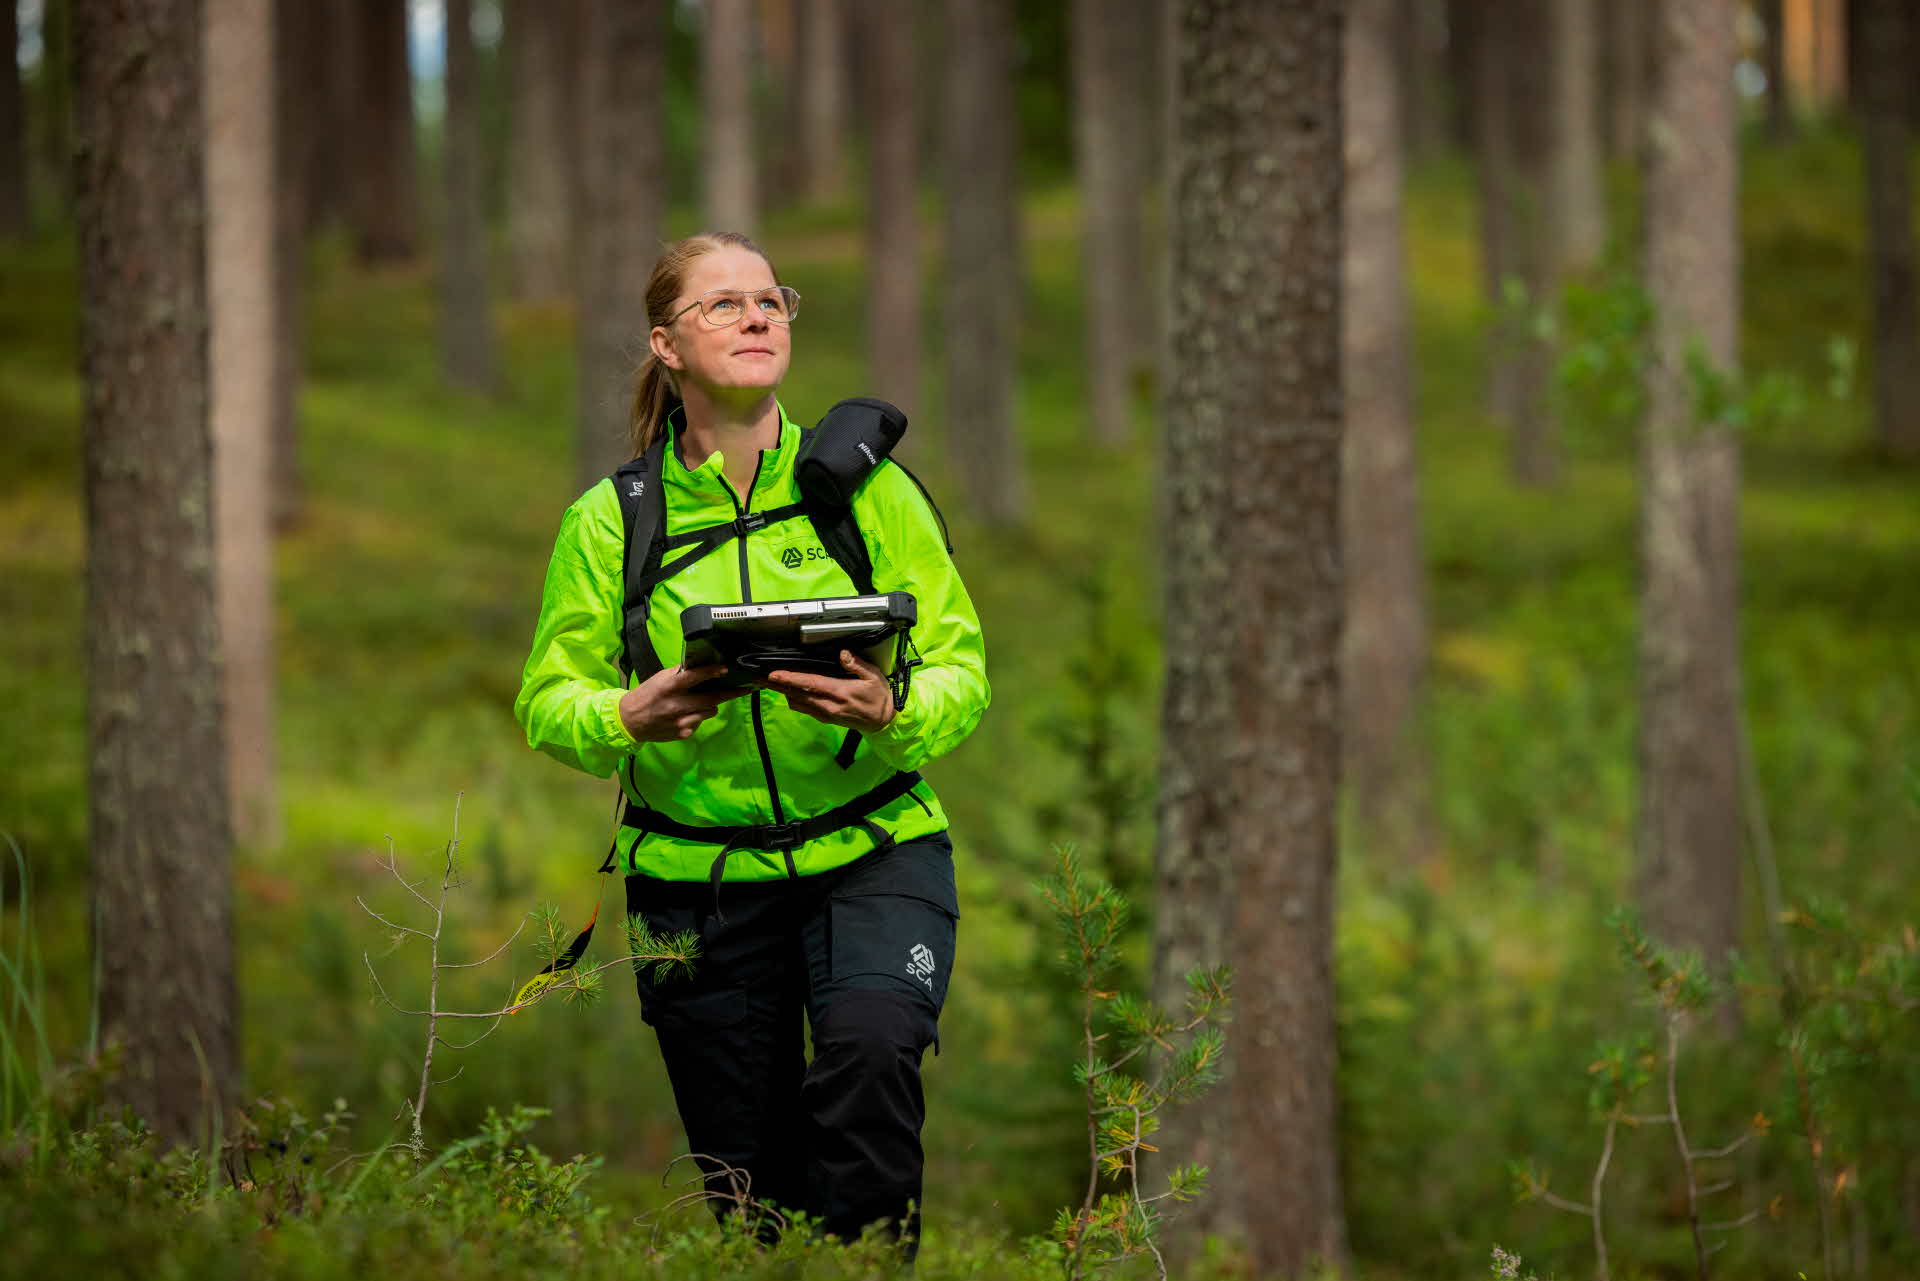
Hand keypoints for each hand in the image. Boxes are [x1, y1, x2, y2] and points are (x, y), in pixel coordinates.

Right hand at [619, 663, 747, 741]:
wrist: (630, 721)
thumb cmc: (647, 695)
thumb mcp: (660, 679)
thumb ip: (681, 674)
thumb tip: (703, 666)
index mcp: (668, 687)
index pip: (693, 677)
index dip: (711, 672)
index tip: (725, 669)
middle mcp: (675, 705)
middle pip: (711, 699)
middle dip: (730, 693)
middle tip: (745, 688)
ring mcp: (681, 722)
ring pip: (710, 711)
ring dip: (712, 704)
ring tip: (703, 700)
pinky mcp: (684, 733)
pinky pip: (700, 721)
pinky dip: (699, 715)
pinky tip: (688, 713)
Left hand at [763, 650, 896, 733]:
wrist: (884, 721)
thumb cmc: (879, 698)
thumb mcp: (873, 676)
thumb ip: (856, 664)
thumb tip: (843, 654)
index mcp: (839, 693)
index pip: (809, 684)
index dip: (790, 679)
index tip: (774, 675)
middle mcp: (828, 706)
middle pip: (796, 694)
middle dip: (777, 686)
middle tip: (760, 678)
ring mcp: (826, 714)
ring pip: (797, 703)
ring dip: (783, 693)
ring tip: (770, 683)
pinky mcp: (825, 718)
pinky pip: (804, 709)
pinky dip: (793, 700)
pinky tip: (789, 693)